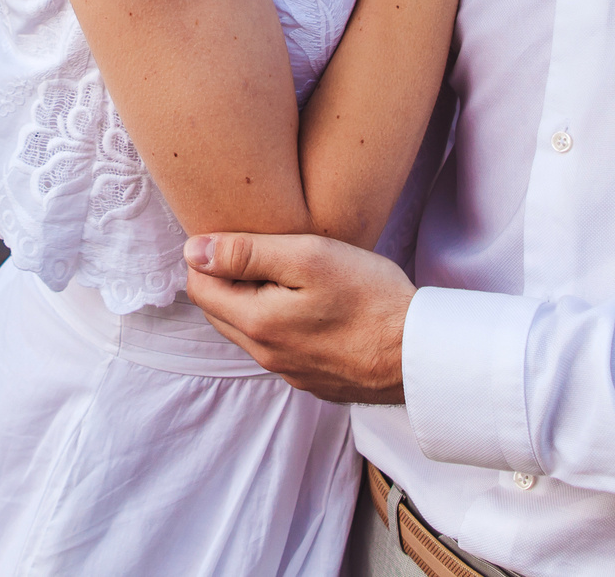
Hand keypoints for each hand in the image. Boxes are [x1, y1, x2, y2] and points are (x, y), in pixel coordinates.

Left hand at [180, 231, 415, 403]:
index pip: (200, 288)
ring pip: (249, 331)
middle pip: (220, 312)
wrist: (421, 354)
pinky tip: (312, 304)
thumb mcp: (308, 257)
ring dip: (255, 301)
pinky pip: (280, 347)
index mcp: (257, 324)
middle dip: (228, 279)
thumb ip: (246, 253)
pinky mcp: (314, 378)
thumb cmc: (370, 298)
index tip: (239, 235)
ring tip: (290, 274)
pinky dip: (282, 323)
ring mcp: (290, 371)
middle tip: (264, 250)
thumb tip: (193, 251)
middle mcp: (266, 355)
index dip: (209, 256)